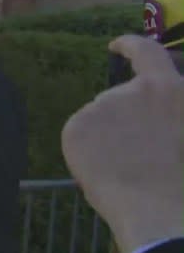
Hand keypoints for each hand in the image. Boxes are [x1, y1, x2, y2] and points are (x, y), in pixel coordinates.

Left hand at [61, 35, 183, 252]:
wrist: (159, 207)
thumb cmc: (181, 180)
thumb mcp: (180, 129)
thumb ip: (166, 113)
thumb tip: (147, 123)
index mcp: (169, 90)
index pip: (147, 53)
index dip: (129, 46)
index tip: (115, 45)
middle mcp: (134, 90)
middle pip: (116, 100)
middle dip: (119, 123)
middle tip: (131, 155)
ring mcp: (103, 105)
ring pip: (97, 122)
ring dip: (103, 138)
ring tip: (123, 169)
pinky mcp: (78, 124)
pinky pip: (78, 136)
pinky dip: (85, 152)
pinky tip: (104, 170)